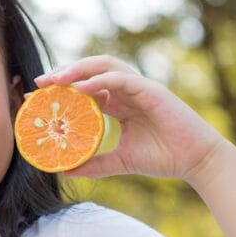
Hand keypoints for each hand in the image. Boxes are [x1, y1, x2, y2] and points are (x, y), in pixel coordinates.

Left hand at [33, 55, 229, 181]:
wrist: (196, 162)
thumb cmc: (163, 158)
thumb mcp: (120, 161)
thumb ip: (95, 163)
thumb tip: (66, 170)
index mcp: (120, 103)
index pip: (86, 88)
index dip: (63, 88)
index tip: (39, 96)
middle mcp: (127, 91)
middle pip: (91, 70)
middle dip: (65, 73)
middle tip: (41, 83)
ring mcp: (140, 87)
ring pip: (104, 66)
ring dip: (78, 69)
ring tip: (56, 79)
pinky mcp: (151, 90)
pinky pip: (121, 79)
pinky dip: (100, 81)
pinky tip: (82, 89)